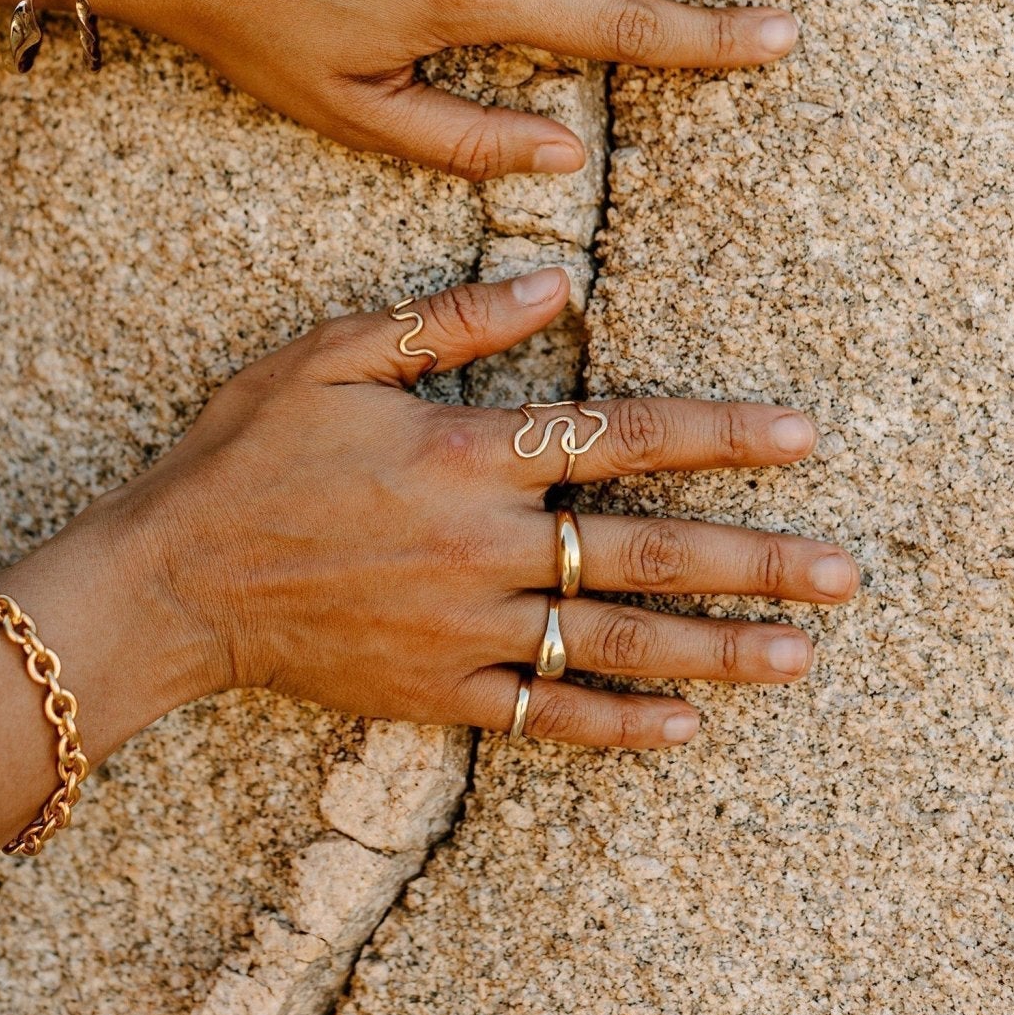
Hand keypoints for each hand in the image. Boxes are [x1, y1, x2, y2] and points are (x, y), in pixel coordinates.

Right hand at [116, 268, 857, 747]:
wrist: (170, 582)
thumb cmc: (245, 454)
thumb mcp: (333, 356)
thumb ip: (450, 322)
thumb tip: (557, 284)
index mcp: (466, 454)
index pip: (620, 436)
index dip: (717, 434)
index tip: (799, 437)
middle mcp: (483, 545)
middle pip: (644, 550)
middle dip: (753, 559)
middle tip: (843, 572)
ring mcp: (465, 628)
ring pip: (612, 640)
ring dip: (713, 647)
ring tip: (799, 656)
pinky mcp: (437, 690)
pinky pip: (542, 716)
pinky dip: (613, 725)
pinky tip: (683, 730)